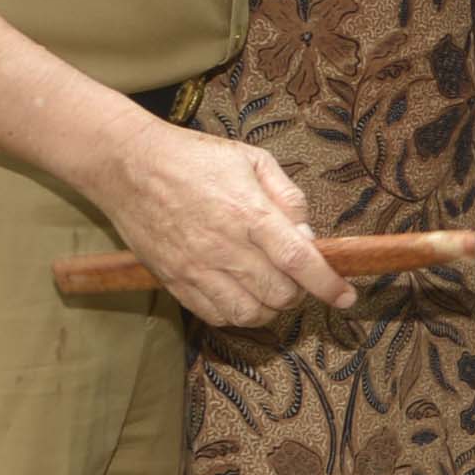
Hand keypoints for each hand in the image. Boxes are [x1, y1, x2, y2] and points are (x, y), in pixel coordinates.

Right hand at [96, 115, 349, 327]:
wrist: (129, 165)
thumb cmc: (194, 158)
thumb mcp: (252, 159)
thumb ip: (288, 196)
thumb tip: (308, 234)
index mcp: (248, 213)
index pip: (299, 260)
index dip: (328, 284)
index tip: (346, 297)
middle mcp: (223, 246)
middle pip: (279, 293)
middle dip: (299, 292)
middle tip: (296, 277)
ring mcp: (196, 268)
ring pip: (249, 313)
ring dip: (270, 308)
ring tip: (270, 288)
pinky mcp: (174, 281)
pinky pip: (216, 316)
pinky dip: (238, 314)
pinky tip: (242, 294)